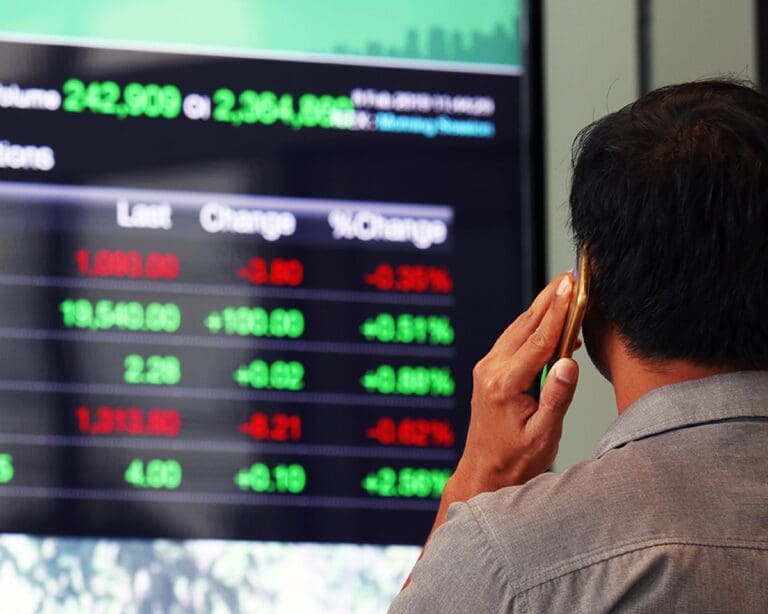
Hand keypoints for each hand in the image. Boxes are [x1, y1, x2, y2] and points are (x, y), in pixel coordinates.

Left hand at [400, 275, 579, 589]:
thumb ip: (557, 397)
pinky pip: (512, 340)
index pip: (538, 340)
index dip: (559, 312)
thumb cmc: (515, 459)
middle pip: (525, 325)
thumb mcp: (543, 435)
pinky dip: (532, 327)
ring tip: (564, 289)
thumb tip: (569, 363)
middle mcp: (491, 370)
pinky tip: (551, 323)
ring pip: (517, 329)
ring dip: (541, 308)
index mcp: (505, 384)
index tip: (572, 287)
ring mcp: (487, 369)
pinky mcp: (488, 371)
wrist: (485, 471)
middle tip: (571, 276)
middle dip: (550, 299)